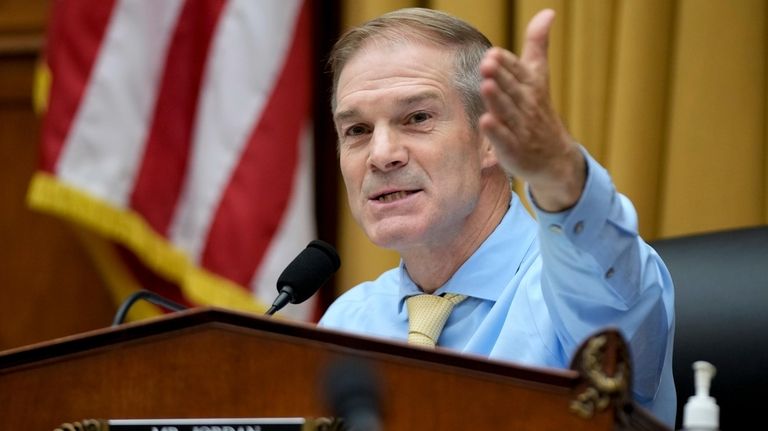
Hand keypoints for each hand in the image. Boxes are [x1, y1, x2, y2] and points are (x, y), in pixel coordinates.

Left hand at [479, 9, 584, 211]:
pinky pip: (504, 140)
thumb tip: (548, 11)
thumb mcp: (539, 76)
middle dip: (501, 77)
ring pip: (508, 112)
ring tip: (486, 85)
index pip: (519, 72)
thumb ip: (538, 45)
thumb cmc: (539, 111)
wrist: (555, 158)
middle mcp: (527, 106)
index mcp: (532, 86)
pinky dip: (496, 132)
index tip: (495, 53)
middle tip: (488, 64)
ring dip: (497, 100)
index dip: (507, 64)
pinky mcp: (513, 149)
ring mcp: (521, 129)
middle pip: (512, 89)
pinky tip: (485, 122)